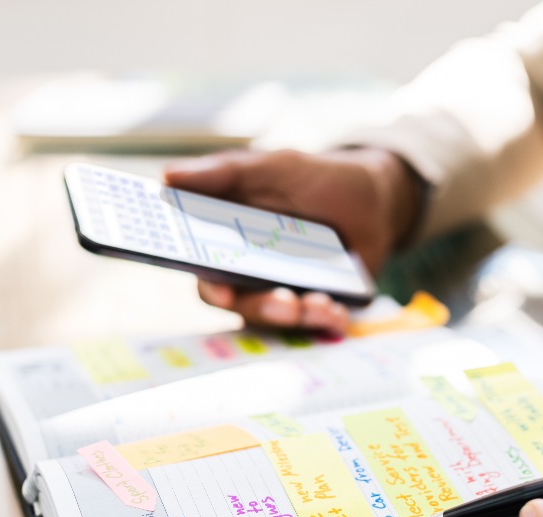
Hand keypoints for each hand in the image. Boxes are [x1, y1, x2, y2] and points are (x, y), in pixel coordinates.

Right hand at [164, 148, 422, 333]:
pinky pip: (316, 323)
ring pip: (280, 318)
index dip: (209, 286)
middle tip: (287, 303)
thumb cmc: (316, 180)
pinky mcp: (318, 305)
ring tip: (321, 304)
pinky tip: (338, 310)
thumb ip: (225, 173)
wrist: (375, 198)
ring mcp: (286, 292)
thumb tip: (168, 175)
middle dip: (264, 308)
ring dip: (298, 317)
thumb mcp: (276, 168)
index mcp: (229, 242)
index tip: (221, 292)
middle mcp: (252, 275)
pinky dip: (327, 319)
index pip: (205, 273)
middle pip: (243, 304)